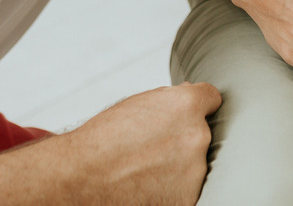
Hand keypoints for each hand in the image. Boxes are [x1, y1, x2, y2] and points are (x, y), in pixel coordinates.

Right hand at [61, 82, 220, 205]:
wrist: (81, 178)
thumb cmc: (102, 141)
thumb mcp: (137, 104)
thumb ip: (171, 100)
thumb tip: (191, 96)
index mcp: (186, 106)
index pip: (212, 98)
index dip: (199, 105)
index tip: (189, 113)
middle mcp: (196, 136)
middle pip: (201, 132)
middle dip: (183, 137)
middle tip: (152, 146)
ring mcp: (194, 170)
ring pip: (195, 163)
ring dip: (178, 165)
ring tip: (143, 168)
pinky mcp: (187, 198)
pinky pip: (187, 187)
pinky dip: (172, 187)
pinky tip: (146, 184)